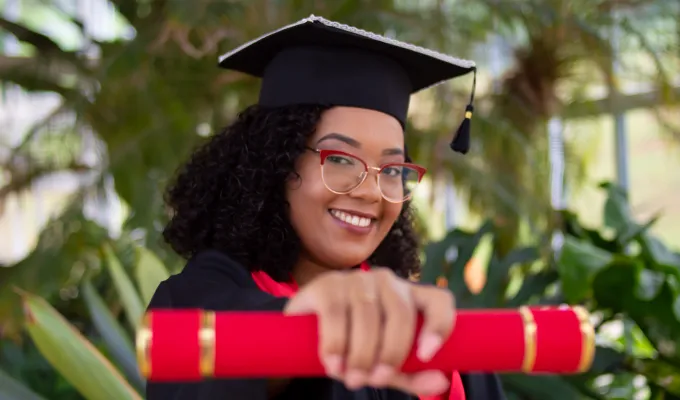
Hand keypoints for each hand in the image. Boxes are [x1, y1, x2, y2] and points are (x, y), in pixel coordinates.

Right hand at [284, 268, 455, 395]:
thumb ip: (411, 374)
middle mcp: (387, 282)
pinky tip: (333, 363)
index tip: (427, 355)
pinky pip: (336, 314)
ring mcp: (357, 280)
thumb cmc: (355, 347)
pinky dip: (336, 343)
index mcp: (410, 297)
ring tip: (351, 378)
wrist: (306, 333)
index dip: (440, 325)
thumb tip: (440, 383)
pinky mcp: (327, 284)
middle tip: (375, 381)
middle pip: (401, 314)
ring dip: (360, 353)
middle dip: (390, 352)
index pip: (439, 301)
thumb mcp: (385, 364)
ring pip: (368, 315)